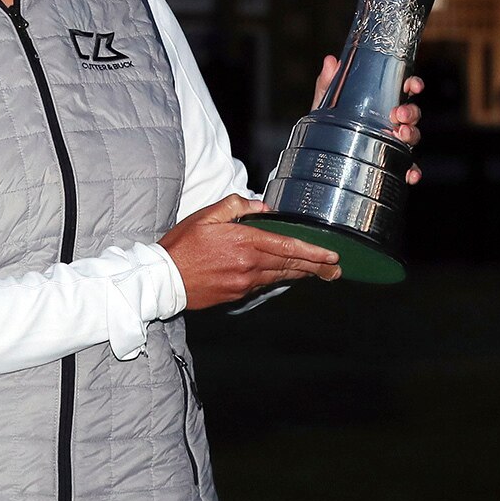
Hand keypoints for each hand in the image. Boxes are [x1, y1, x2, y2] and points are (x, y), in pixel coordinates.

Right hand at [160, 193, 340, 308]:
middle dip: (316, 266)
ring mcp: (244, 282)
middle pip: (290, 264)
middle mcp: (248, 264)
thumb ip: (236, 206)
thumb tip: (261, 208)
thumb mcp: (207, 215)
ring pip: (280, 276)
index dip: (313, 251)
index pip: (287, 246)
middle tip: (335, 269)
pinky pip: (264, 285)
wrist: (164, 279)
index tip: (332, 255)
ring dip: (301, 273)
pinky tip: (287, 276)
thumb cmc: (182, 245)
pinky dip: (279, 279)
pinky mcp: (237, 294)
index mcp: (243, 241)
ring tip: (320, 273)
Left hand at [312, 54, 424, 183]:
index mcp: (381, 102)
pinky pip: (406, 167)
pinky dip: (412, 171)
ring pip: (412, 137)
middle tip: (399, 114)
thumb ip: (328, 83)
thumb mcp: (325, 102)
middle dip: (411, 112)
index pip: (403, 90)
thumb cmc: (328, 123)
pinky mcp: (390, 163)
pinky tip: (411, 175)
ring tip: (401, 135)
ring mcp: (392, 142)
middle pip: (412, 114)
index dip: (413, 84)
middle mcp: (391, 121)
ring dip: (412, 135)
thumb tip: (330, 61)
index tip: (413, 85)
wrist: (318, 153)